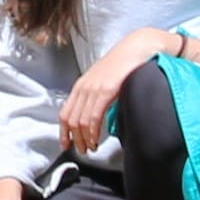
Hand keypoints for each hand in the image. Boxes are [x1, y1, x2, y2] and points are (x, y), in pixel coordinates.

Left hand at [57, 24, 179, 153]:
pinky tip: (96, 140)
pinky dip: (93, 132)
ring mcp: (94, 88)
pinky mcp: (106, 90)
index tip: (66, 145)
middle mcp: (83, 87)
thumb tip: (94, 118)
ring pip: (81, 121)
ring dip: (84, 139)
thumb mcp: (104, 81)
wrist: (136, 48)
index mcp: (81, 85)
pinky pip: (94, 116)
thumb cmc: (123, 66)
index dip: (63, 132)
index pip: (65, 113)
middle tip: (81, 151)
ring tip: (90, 148)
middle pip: (71, 120)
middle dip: (74, 139)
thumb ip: (96, 97)